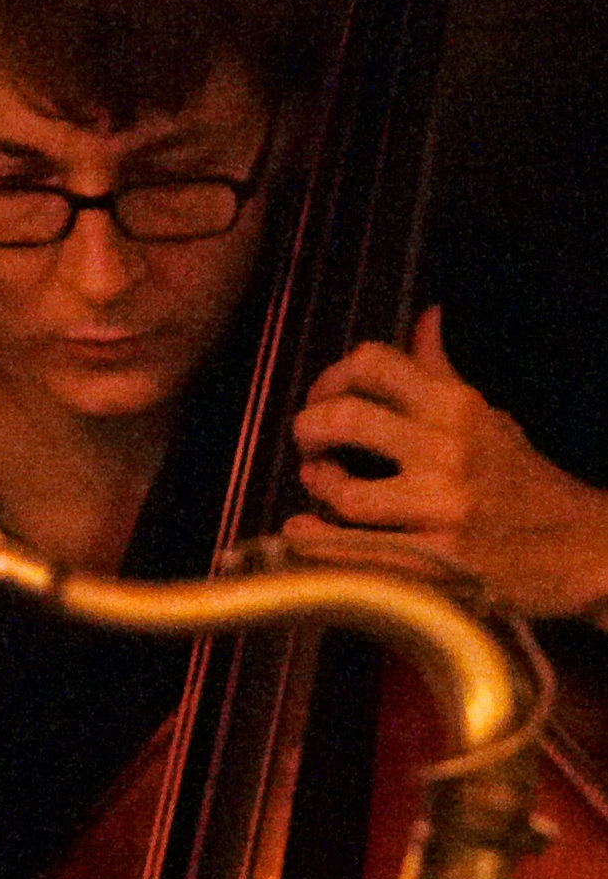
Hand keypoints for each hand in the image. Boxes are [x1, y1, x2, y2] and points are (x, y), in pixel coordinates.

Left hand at [286, 306, 607, 617]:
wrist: (581, 548)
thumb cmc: (524, 482)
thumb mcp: (488, 419)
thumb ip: (444, 373)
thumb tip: (426, 318)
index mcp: (457, 406)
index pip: (374, 363)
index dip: (331, 376)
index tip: (321, 397)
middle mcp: (448, 450)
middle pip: (347, 418)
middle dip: (310, 428)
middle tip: (307, 443)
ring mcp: (443, 507)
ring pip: (349, 492)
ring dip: (319, 486)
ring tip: (317, 484)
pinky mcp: (439, 561)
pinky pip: (360, 552)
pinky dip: (318, 542)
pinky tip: (299, 531)